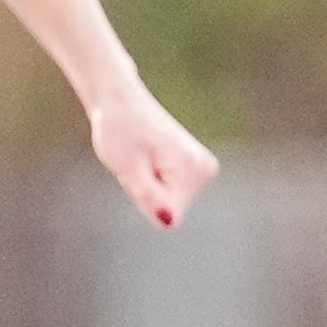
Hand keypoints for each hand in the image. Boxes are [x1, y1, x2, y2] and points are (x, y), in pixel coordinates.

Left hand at [88, 80, 217, 230]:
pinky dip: (154, 182)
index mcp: (193, 168)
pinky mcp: (197, 168)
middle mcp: (206, 169)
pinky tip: (148, 160)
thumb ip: (150, 197)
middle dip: (148, 194)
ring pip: (171, 202)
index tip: (137, 172)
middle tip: (136, 165)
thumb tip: (170, 223)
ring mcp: (204, 168)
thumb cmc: (119, 131)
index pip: (169, 216)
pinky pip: (172, 193)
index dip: (145, 200)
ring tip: (140, 160)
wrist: (121, 103)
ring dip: (150, 188)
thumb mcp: (128, 168)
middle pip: (172, 209)